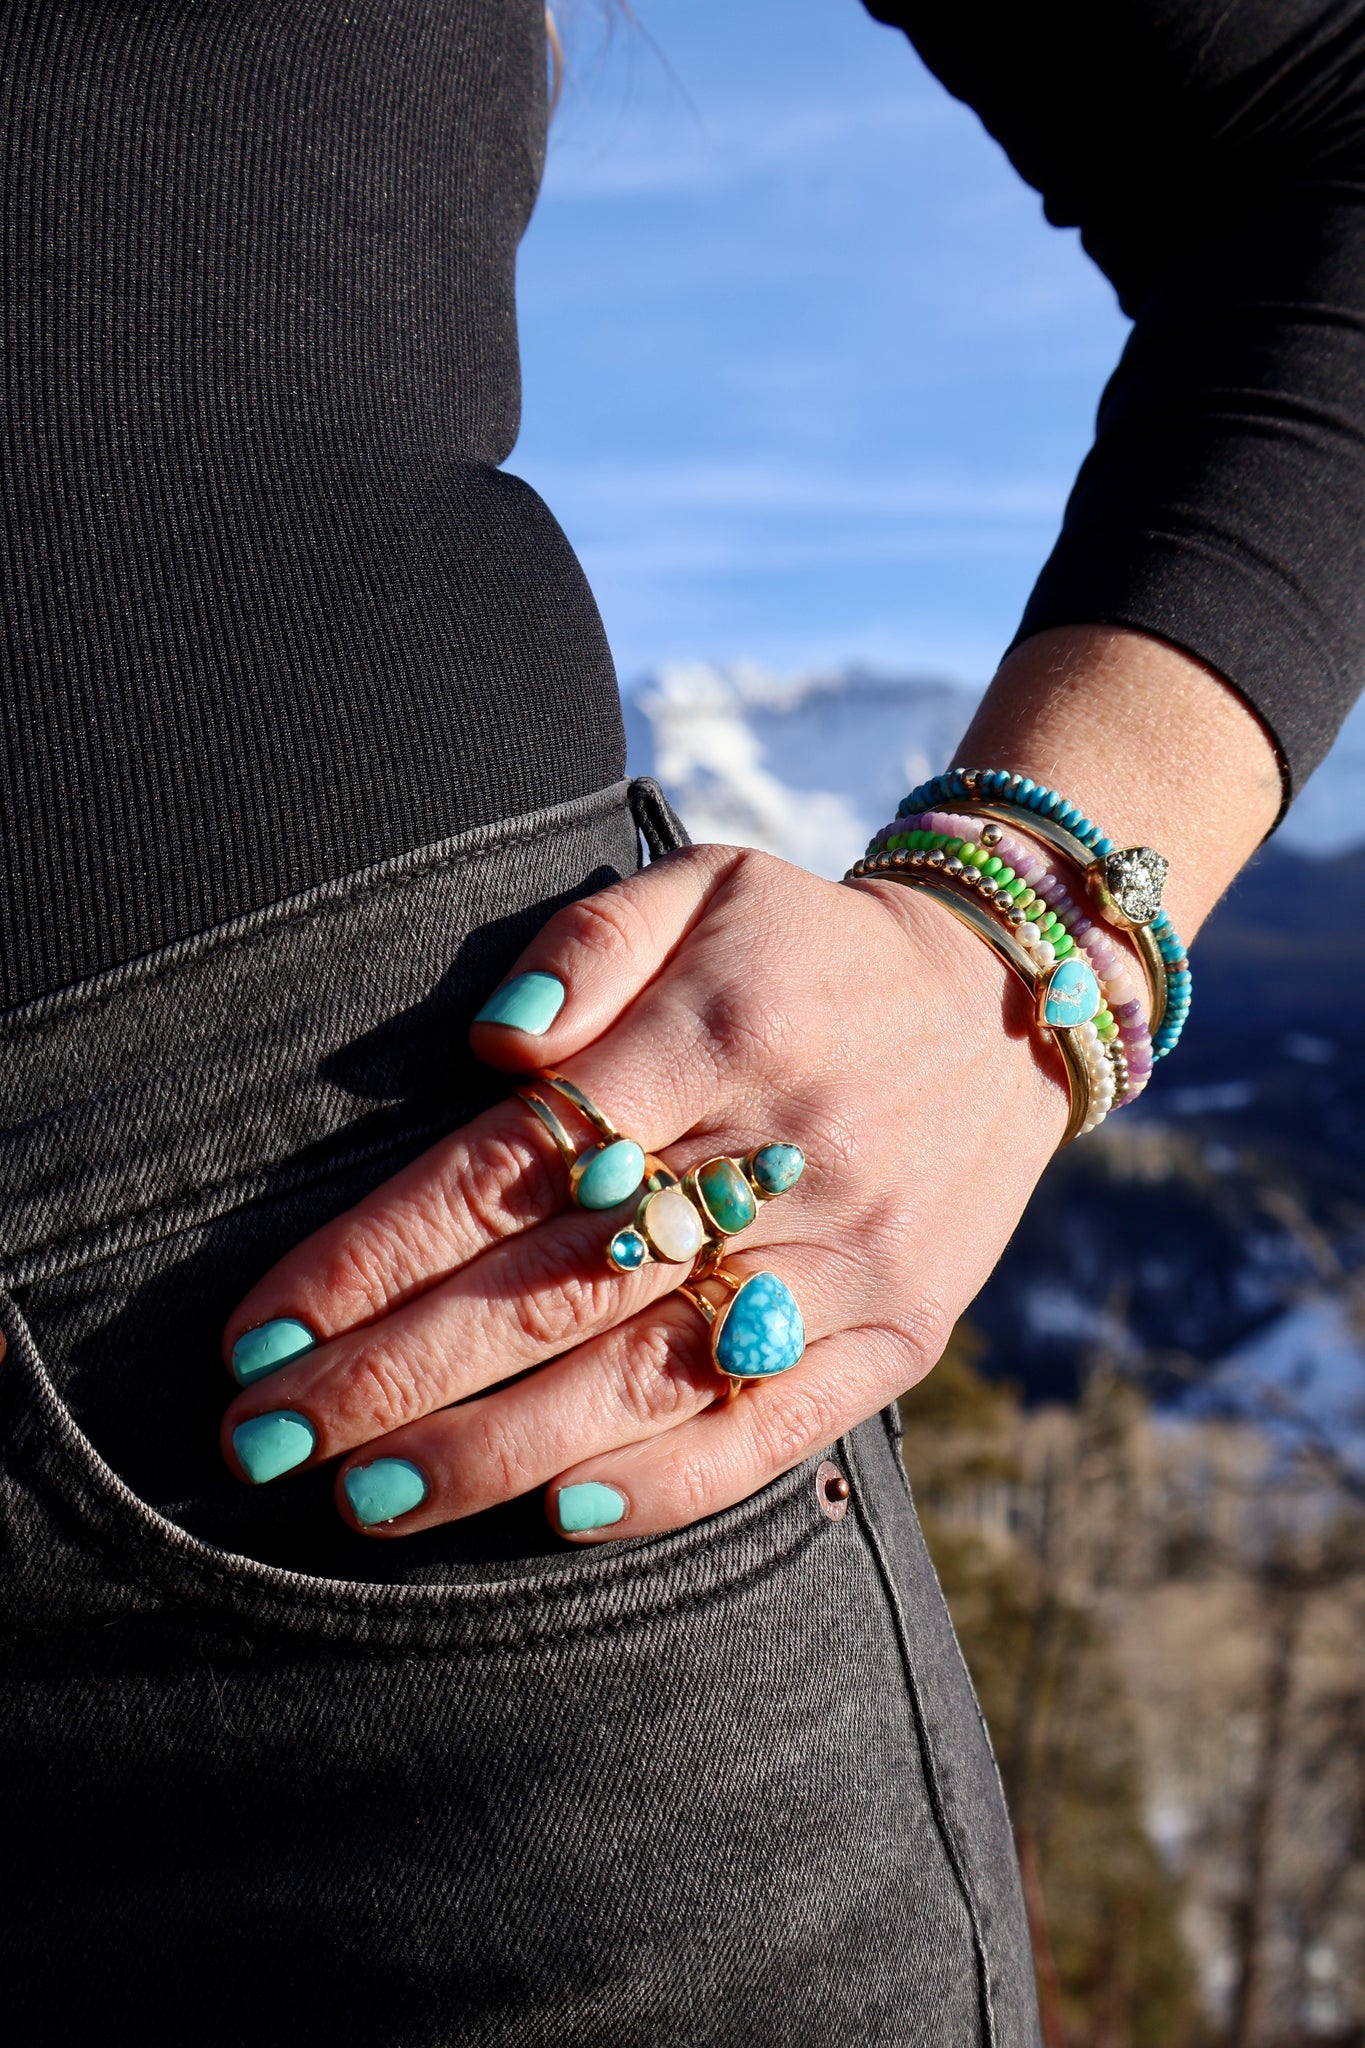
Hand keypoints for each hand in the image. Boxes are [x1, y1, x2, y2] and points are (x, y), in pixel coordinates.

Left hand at [219, 624, 1281, 1541]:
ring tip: (360, 1500)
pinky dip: (661, 1484)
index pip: (510, 1166)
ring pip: (647, 1376)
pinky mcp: (899, 1333)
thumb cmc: (808, 950)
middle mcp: (783, 1156)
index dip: (374, 1255)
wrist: (1007, 1006)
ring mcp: (847, 1259)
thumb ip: (590, 939)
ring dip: (492, 1451)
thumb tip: (495, 1037)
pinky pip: (773, 1429)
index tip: (261, 1329)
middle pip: (555, 1287)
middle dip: (393, 1375)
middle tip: (263, 1442)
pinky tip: (551, 1519)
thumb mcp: (707, 883)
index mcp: (716, 1034)